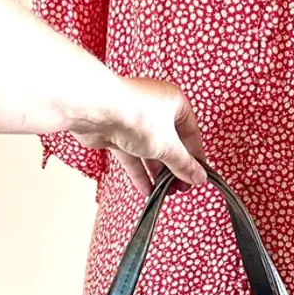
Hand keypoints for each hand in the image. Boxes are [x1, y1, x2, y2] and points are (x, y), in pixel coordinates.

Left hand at [70, 76, 206, 195]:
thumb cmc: (134, 115)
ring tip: (164, 191)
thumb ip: (184, 164)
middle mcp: (155, 108)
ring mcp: (134, 119)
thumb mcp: (167, 146)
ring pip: (150, 150)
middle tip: (180, 187)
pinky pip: (132, 154)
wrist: (95, 110)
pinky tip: (146, 189)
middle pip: (170, 142)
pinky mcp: (116, 131)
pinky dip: (139, 172)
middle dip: (175, 168)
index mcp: (174, 102)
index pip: (191, 133)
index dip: (195, 156)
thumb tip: (198, 176)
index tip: (198, 175)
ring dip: (157, 172)